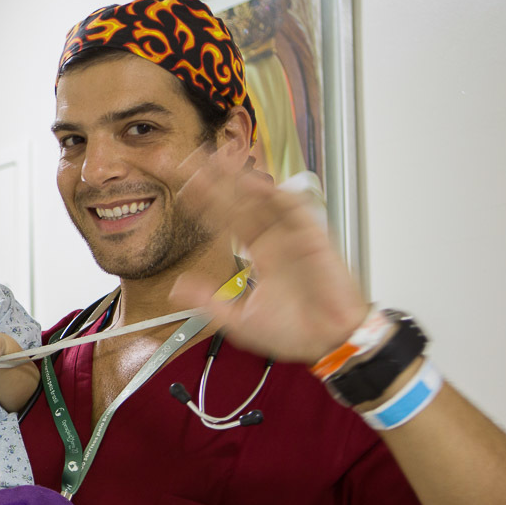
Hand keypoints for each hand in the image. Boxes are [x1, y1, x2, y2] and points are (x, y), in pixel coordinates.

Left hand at [171, 162, 368, 363]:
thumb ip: (209, 300)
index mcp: (260, 254)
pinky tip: (252, 183)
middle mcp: (275, 240)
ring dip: (241, 179)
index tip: (183, 188)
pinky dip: (275, 196)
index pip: (228, 220)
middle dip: (217, 181)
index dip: (206, 203)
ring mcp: (294, 237)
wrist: (330, 345)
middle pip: (241, 202)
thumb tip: (176, 287)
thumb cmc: (294, 333)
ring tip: (216, 159)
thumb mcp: (238, 320)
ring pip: (264, 199)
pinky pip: (295, 211)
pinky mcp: (314, 240)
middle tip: (189, 160)